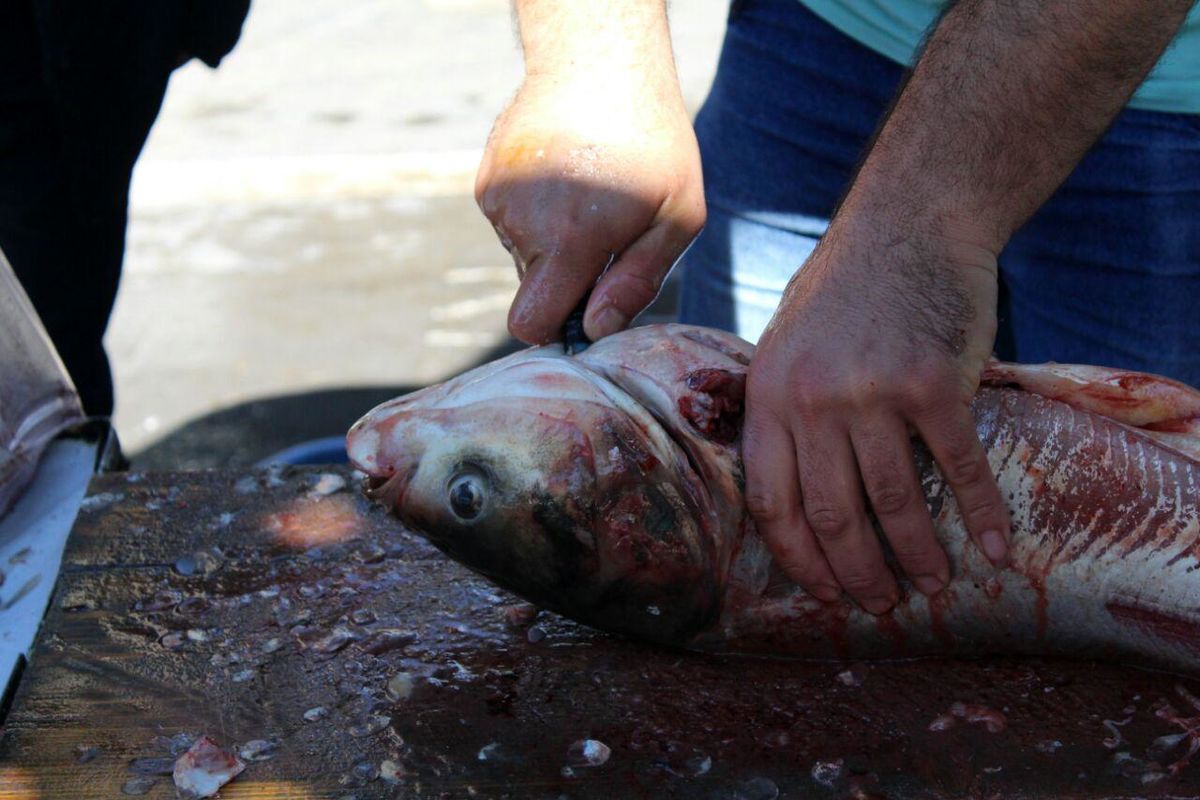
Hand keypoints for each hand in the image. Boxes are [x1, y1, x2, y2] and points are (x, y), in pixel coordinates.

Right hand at [475, 70, 703, 343]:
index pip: (530, 323)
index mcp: (569, 240)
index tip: (585, 308)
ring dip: (553, 241)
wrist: (600, 60)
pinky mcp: (486, 181)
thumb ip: (636, 282)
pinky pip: (511, 224)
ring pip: (523, 255)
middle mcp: (521, 223)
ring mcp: (497, 201)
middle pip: (531, 290)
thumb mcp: (677, 217)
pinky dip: (537, 213)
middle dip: (564, 279)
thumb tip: (593, 330)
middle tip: (606, 234)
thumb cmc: (655, 143)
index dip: (555, 327)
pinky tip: (564, 178)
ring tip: (588, 193)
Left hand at [743, 218, 1010, 613]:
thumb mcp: (785, 346)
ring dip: (915, 556)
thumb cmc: (844, 291)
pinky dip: (978, 514)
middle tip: (879, 604)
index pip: (773, 503)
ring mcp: (873, 392)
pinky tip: (991, 549)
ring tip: (931, 586)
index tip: (824, 593)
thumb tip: (790, 493)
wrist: (908, 225)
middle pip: (832, 514)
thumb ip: (781, 413)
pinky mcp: (934, 383)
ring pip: (894, 502)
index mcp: (768, 396)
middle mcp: (813, 400)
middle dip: (857, 573)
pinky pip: (958, 468)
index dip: (800, 559)